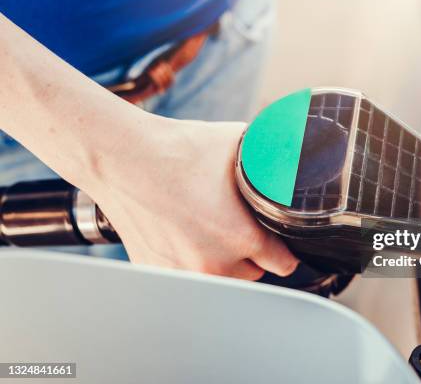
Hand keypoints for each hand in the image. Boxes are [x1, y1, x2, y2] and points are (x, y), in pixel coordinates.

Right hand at [87, 117, 298, 279]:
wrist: (122, 157)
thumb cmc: (177, 150)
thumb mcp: (239, 145)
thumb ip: (272, 159)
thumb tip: (293, 157)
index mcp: (241, 238)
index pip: (284, 264)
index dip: (285, 250)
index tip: (278, 242)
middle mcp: (214, 265)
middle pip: (253, 272)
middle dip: (251, 254)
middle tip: (237, 225)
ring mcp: (182, 273)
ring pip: (221, 278)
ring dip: (223, 263)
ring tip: (209, 229)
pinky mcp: (156, 271)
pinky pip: (187, 276)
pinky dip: (190, 261)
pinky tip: (183, 233)